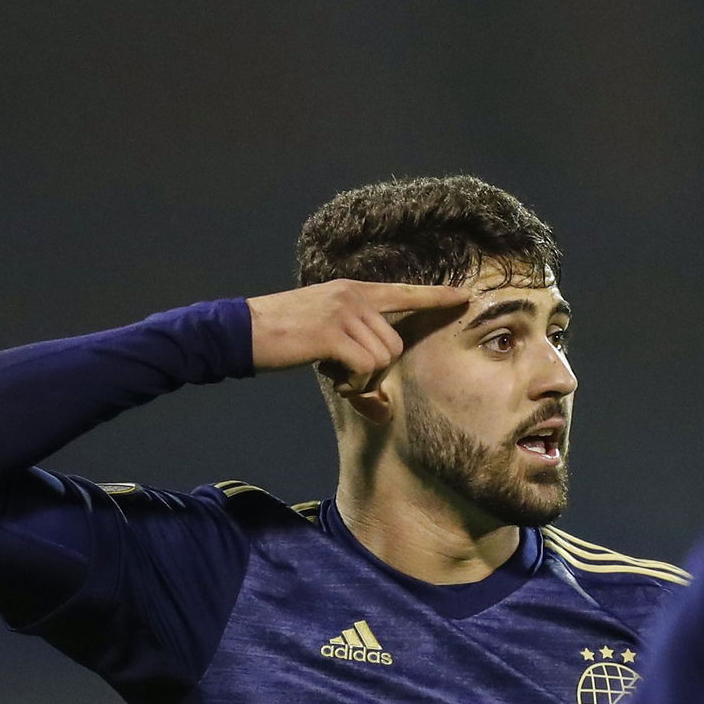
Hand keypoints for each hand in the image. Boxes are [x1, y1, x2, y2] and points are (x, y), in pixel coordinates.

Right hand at [245, 280, 472, 392]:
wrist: (239, 330)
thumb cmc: (281, 338)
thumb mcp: (322, 339)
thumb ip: (355, 362)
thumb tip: (385, 413)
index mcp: (353, 290)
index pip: (404, 292)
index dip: (435, 297)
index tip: (464, 296)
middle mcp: (353, 296)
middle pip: (395, 345)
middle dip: (376, 372)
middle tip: (346, 377)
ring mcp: (343, 312)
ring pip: (383, 359)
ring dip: (362, 379)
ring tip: (334, 374)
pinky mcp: (331, 333)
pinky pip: (365, 367)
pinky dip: (353, 383)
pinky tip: (332, 376)